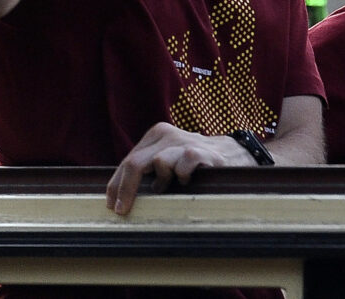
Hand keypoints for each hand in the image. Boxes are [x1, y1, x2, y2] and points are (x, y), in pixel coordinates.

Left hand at [105, 122, 249, 215]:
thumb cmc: (194, 164)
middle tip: (123, 211)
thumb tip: (118, 198)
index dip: (117, 185)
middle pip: (135, 163)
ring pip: (159, 163)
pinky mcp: (201, 151)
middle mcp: (167, 134)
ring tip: (172, 186)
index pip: (128, 161)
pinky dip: (184, 176)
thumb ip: (148, 171)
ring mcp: (184, 140)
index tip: (112, 206)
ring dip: (163, 181)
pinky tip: (189, 180)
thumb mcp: (168, 162)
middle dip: (126, 189)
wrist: (232, 154)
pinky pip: (184, 165)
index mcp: (156, 135)